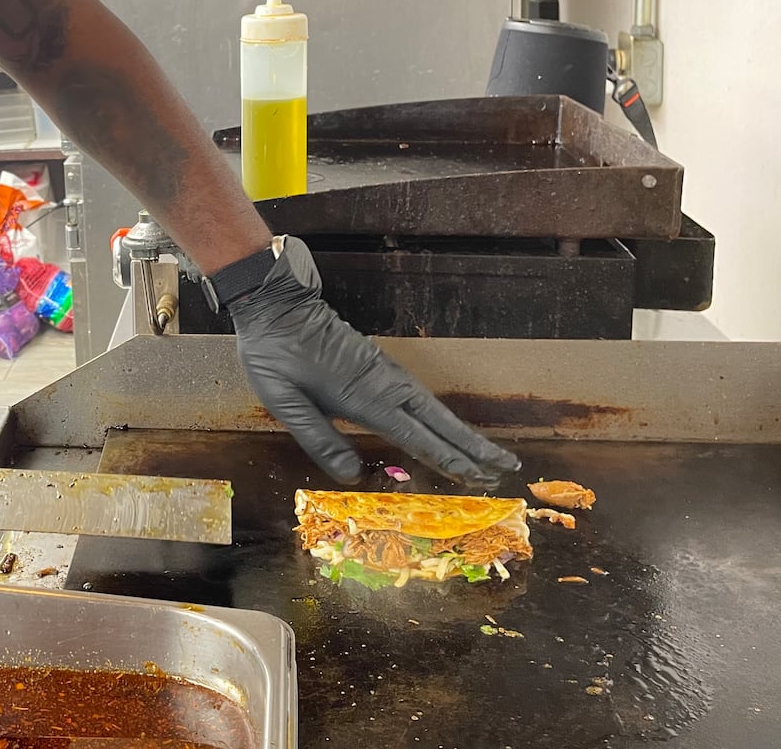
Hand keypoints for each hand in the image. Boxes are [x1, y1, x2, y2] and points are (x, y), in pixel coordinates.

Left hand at [228, 239, 519, 487]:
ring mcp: (383, 370)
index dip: (448, 459)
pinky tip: (444, 425)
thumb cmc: (275, 354)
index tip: (480, 477)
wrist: (275, 303)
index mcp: (363, 397)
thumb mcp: (285, 402)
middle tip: (506, 467)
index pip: (416, 436)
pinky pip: (418, 394)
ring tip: (487, 453)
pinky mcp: (377, 362)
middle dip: (473, 446)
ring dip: (462, 431)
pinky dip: (440, 415)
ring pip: (433, 406)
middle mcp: (383, 384)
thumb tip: (352, 477)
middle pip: (438, 421)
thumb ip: (319, 439)